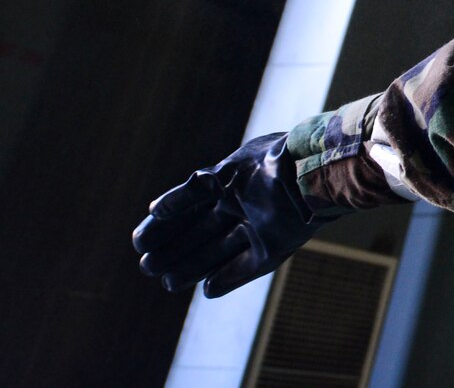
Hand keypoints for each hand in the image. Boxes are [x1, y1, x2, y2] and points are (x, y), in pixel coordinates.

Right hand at [133, 132, 320, 296]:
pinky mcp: (277, 246)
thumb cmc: (264, 169)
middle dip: (175, 250)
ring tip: (167, 282)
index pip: (190, 209)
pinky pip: (249, 267)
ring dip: (194, 267)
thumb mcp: (219, 177)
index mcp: (230, 184)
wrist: (308, 175)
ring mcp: (261, 227)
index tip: (140, 242)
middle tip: (147, 266)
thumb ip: (187, 194)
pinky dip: (229, 279)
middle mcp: (244, 207)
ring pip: (220, 252)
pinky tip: (207, 290)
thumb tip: (153, 210)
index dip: (165, 225)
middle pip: (202, 233)